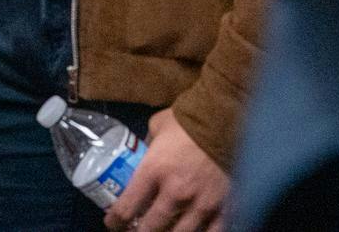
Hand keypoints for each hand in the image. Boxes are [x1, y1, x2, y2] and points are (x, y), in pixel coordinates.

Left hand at [105, 109, 227, 231]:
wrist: (226, 117)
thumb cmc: (188, 119)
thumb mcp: (157, 127)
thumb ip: (148, 144)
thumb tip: (143, 153)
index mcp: (153, 171)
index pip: (127, 207)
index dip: (116, 221)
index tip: (112, 223)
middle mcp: (175, 192)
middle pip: (151, 227)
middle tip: (135, 231)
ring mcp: (202, 203)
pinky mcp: (225, 207)